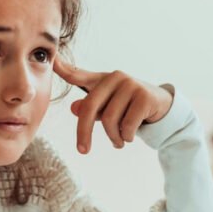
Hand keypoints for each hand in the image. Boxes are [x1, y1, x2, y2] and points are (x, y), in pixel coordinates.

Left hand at [53, 57, 173, 153]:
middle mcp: (115, 77)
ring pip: (110, 120)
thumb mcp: (108, 107)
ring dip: (113, 138)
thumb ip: (91, 108)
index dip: (63, 68)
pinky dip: (126, 137)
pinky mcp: (144, 96)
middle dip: (84, 132)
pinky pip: (127, 125)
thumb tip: (74, 108)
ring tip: (118, 141)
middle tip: (83, 150)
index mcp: (102, 79)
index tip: (51, 61)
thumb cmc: (128, 106)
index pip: (78, 74)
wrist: (161, 105)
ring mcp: (130, 85)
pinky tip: (129, 137)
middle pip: (90, 108)